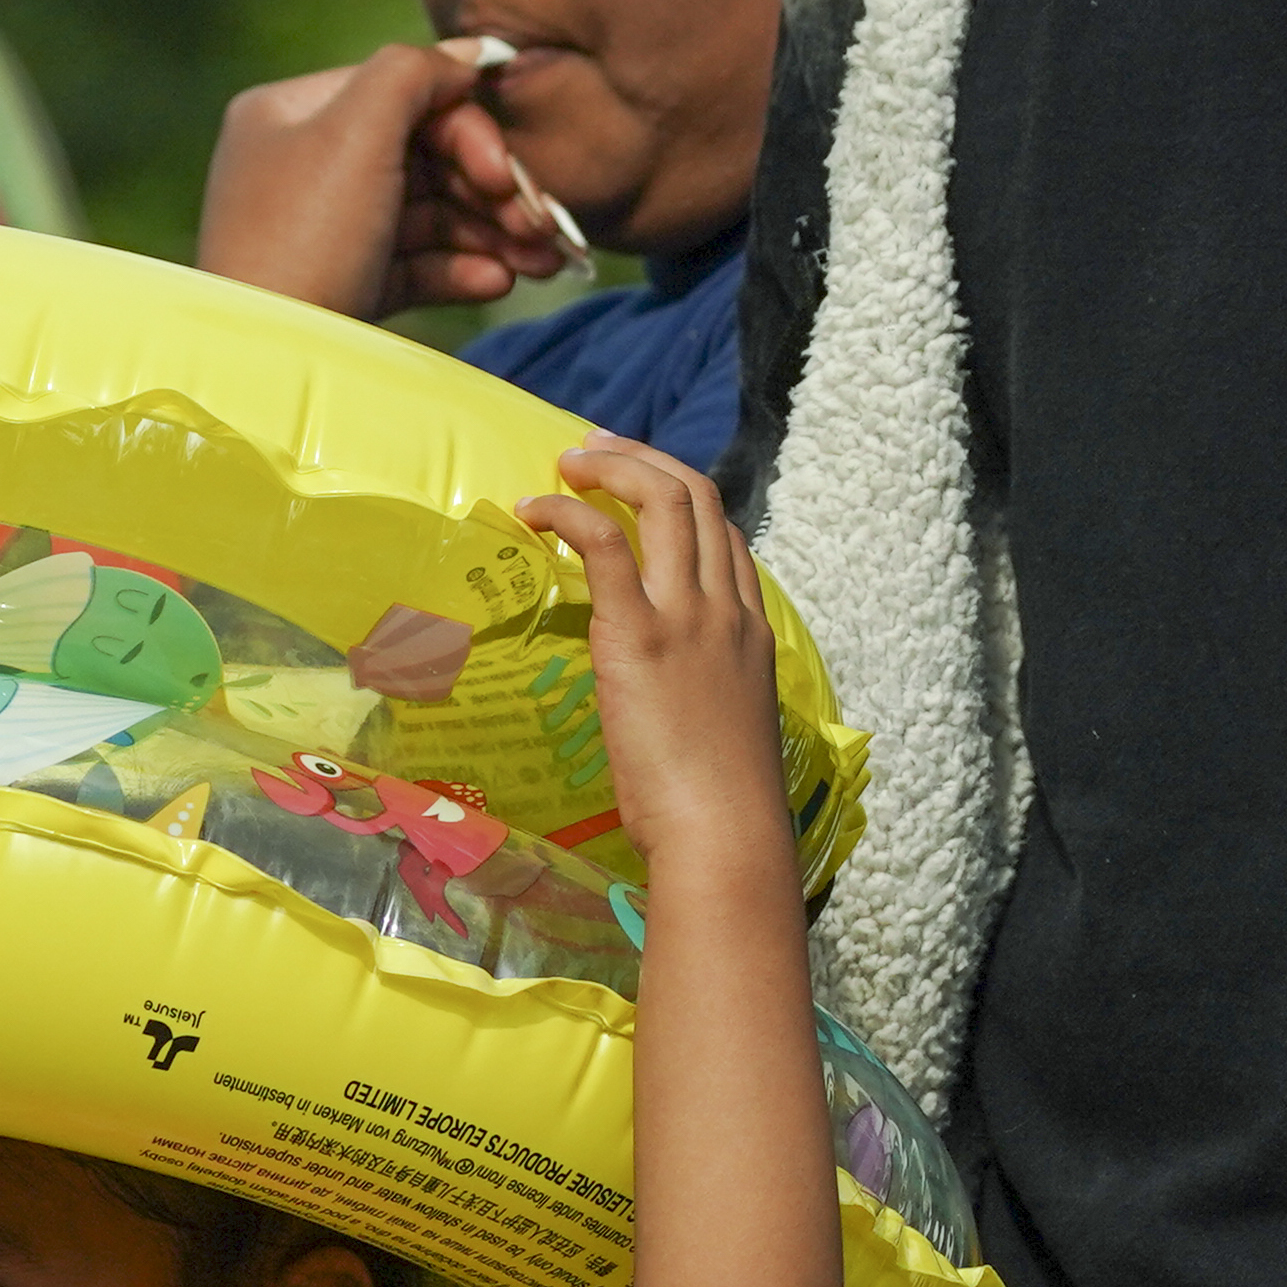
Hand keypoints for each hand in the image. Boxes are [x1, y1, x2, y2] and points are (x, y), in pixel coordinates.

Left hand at [199, 39, 570, 318]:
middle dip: (492, 189)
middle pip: (423, 157)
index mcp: (292, 115)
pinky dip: (461, 269)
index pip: (402, 97)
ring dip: (493, 232)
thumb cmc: (303, 239)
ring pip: (428, 214)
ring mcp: (325, 232)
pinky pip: (414, 265)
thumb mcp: (356, 132)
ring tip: (544, 262)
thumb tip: (468, 55)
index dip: (466, 128)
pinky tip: (499, 281)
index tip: (506, 173)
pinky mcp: (344, 288)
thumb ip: (414, 74)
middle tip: (543, 224)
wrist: (266, 366)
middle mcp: (303, 166)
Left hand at [516, 437, 788, 880]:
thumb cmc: (720, 812)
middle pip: (698, 497)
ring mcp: (689, 616)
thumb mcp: (722, 736)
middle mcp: (726, 609)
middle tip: (593, 452)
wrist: (725, 835)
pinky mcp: (640, 634)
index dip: (681, 503)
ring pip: (664, 499)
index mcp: (751, 633)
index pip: (726, 540)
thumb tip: (660, 705)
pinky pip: (608, 542)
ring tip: (565, 465)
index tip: (638, 495)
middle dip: (643, 461)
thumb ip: (698, 699)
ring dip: (611, 466)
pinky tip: (535, 511)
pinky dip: (570, 512)